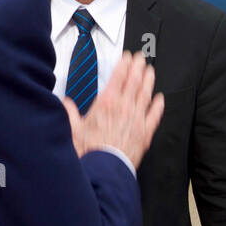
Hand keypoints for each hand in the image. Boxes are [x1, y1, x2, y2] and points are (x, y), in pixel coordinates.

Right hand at [63, 51, 163, 168]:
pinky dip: (158, 105)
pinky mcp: (145, 132)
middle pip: (134, 81)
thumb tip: (65, 104)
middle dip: (138, 67)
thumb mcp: (73, 130)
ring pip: (146, 94)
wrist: (105, 168)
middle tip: (141, 58)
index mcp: (106, 103)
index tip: (127, 57)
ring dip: (149, 81)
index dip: (124, 64)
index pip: (118, 77)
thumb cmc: (90, 150)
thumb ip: (70, 114)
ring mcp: (137, 119)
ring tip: (150, 71)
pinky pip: (155, 115)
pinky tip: (160, 99)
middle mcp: (124, 107)